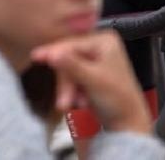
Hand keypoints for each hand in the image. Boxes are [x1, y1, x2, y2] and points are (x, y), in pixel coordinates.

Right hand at [33, 32, 153, 135]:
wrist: (128, 124)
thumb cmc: (117, 99)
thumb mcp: (93, 80)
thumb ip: (72, 66)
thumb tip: (51, 54)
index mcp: (104, 40)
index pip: (71, 44)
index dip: (53, 52)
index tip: (35, 57)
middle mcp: (99, 45)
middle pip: (68, 58)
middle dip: (66, 81)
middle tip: (63, 102)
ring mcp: (94, 59)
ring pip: (68, 69)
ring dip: (68, 89)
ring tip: (71, 105)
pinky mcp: (90, 72)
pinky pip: (72, 77)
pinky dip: (73, 90)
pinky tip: (81, 102)